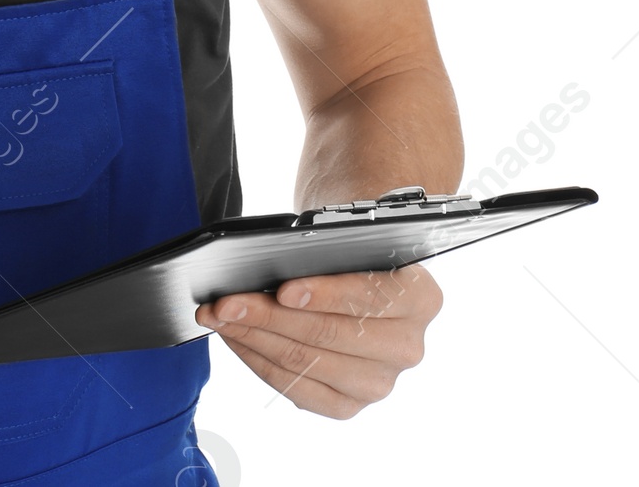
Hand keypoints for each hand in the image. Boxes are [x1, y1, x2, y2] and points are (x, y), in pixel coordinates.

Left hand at [195, 263, 440, 418]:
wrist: (357, 264)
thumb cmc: (347, 244)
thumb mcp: (344, 233)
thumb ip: (324, 249)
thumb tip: (270, 266)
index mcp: (420, 297)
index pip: (369, 296)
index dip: (323, 294)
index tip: (283, 290)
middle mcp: (408, 346)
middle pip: (327, 334)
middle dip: (267, 315)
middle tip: (224, 302)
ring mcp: (381, 381)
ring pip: (305, 363)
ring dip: (252, 338)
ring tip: (217, 317)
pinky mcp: (350, 404)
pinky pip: (297, 389)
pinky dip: (258, 361)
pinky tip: (235, 339)